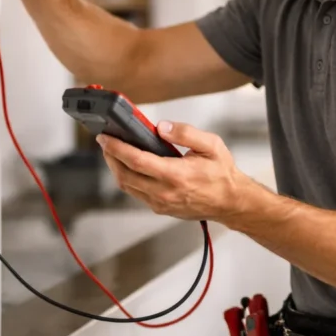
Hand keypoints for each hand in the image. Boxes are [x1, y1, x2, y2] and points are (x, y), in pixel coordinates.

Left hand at [97, 121, 249, 221]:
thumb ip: (185, 133)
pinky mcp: (160, 208)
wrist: (231, 202)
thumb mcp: (211, 145)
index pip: (136, 160)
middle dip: (110, 157)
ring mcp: (161, 203)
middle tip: (105, 141)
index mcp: (176, 175)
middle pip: (125, 175)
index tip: (105, 137)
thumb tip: (161, 127)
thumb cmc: (222, 174)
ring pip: (127, 186)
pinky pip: (136, 193)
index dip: (116, 148)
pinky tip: (128, 165)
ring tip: (113, 151)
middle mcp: (165, 192)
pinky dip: (127, 178)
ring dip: (116, 168)